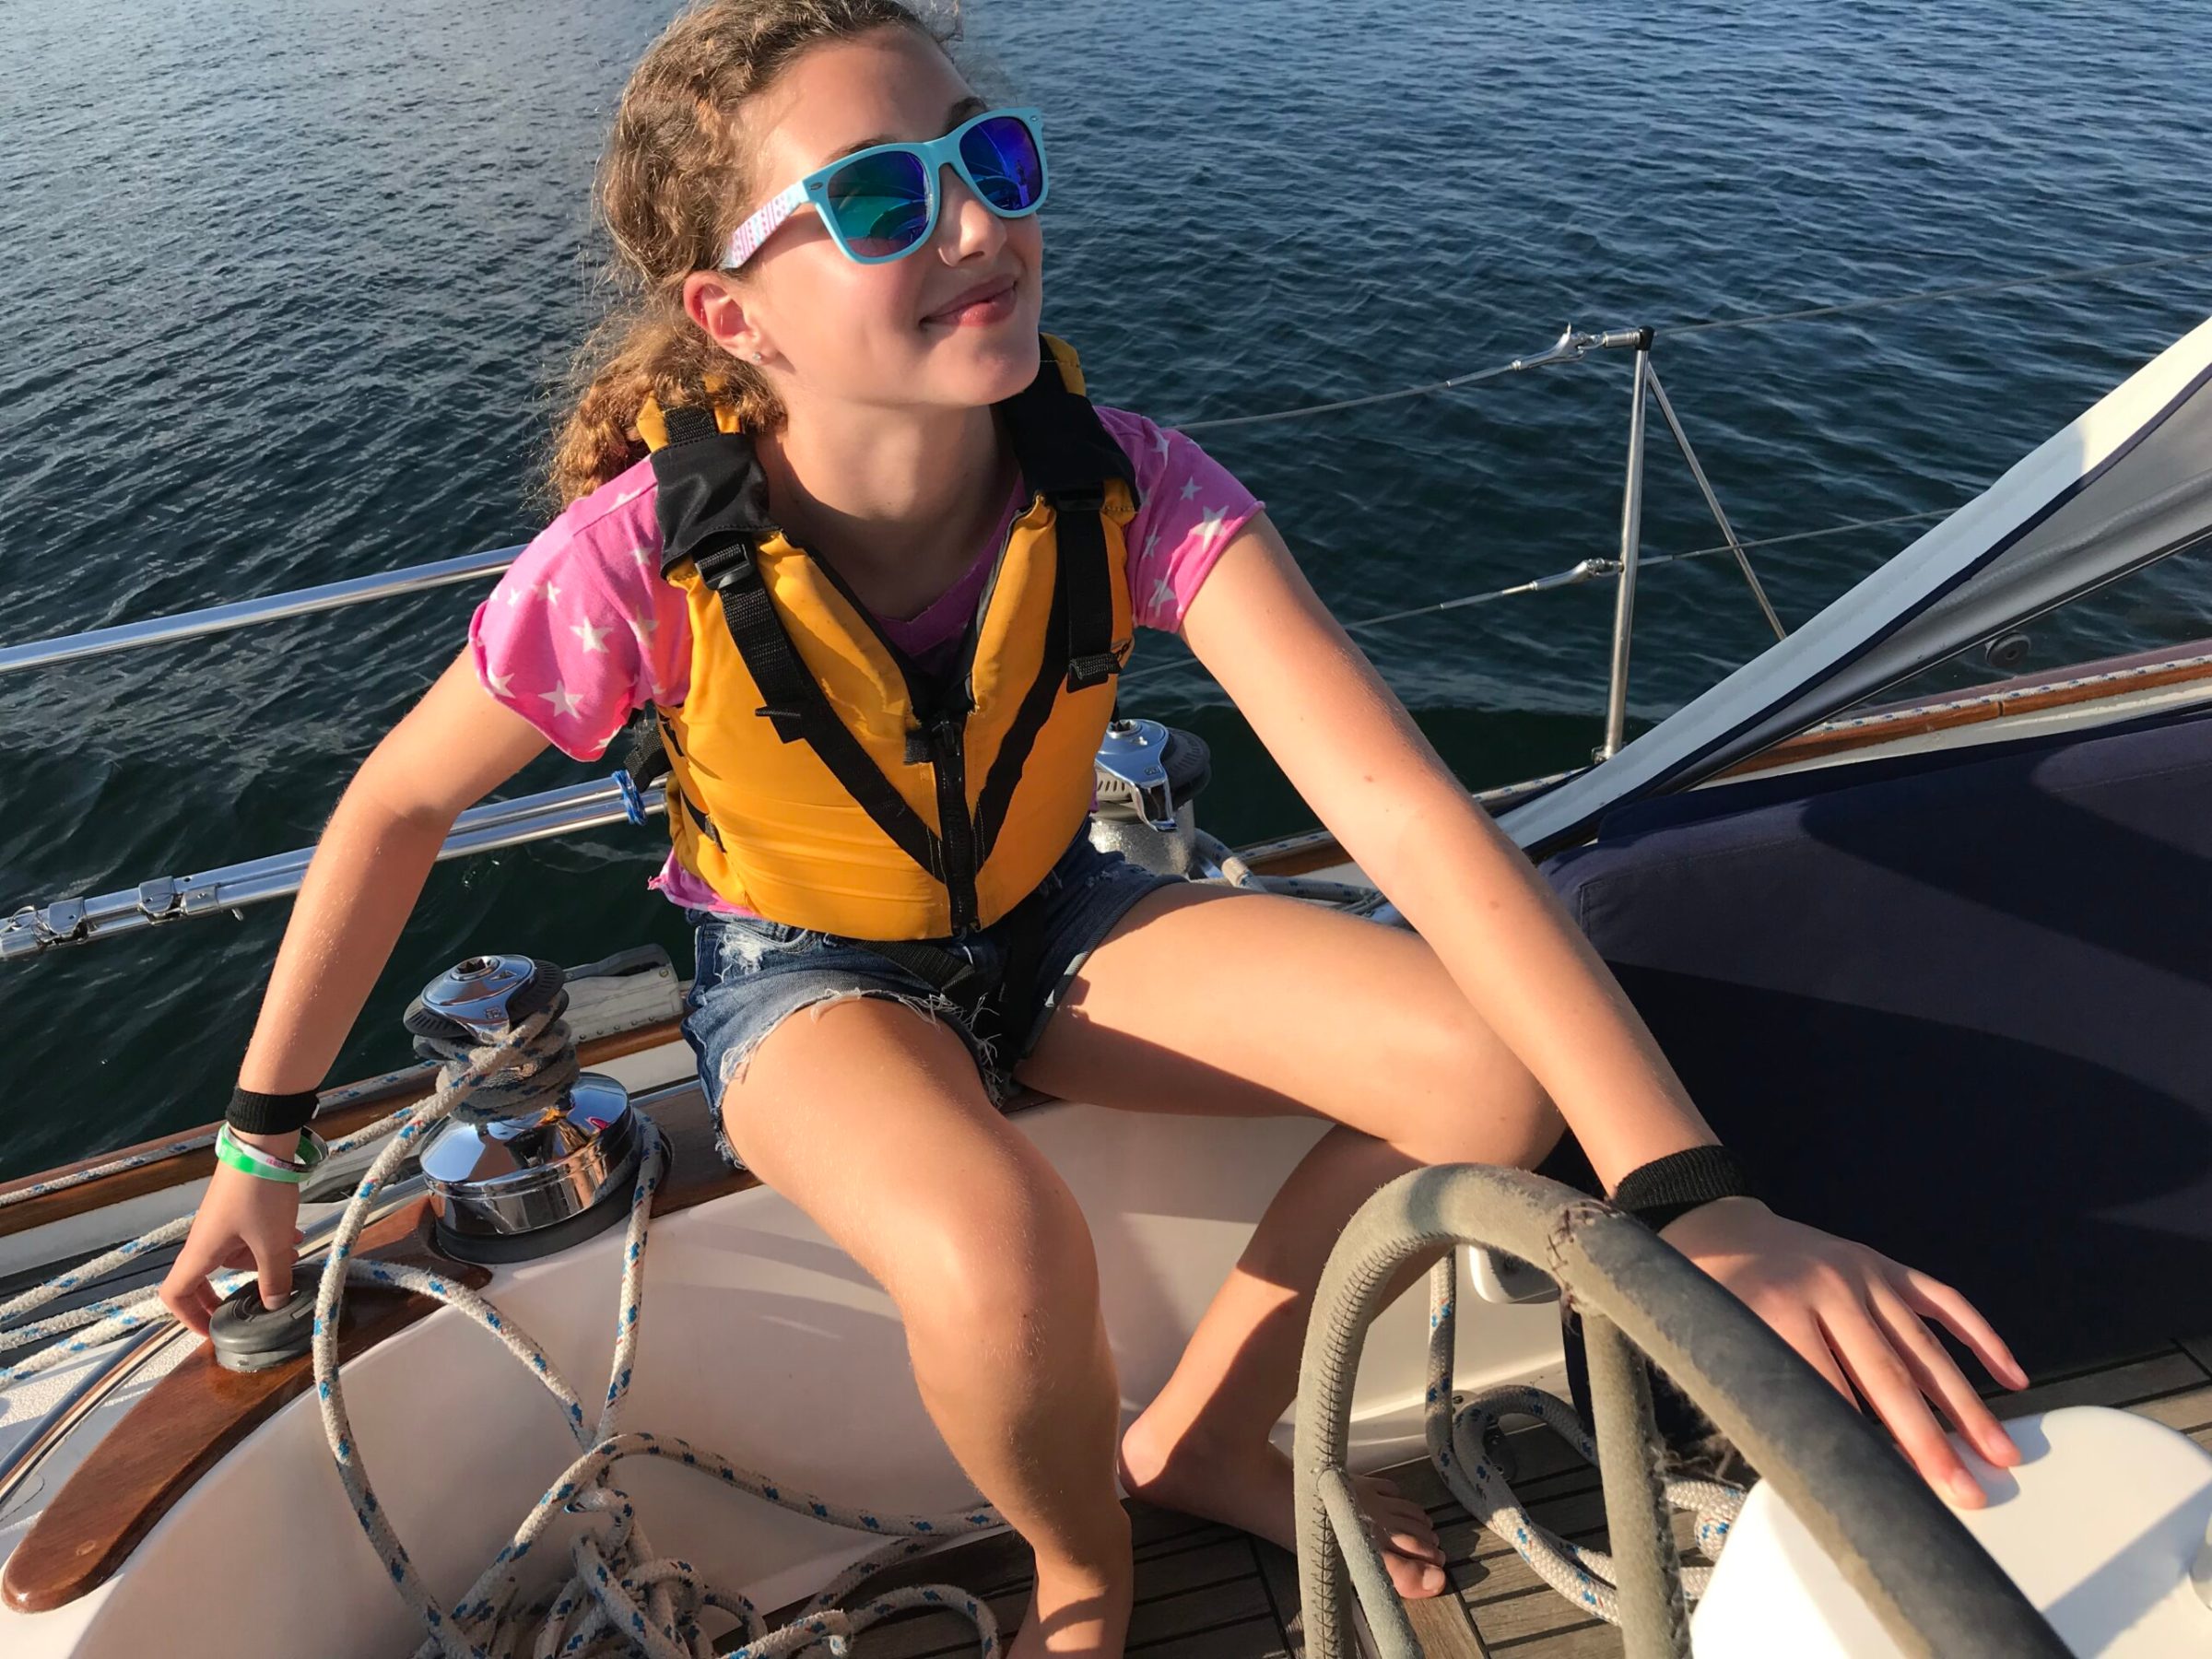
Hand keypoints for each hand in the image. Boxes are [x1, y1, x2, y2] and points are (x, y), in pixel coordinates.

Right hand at [158, 1147, 306, 1336]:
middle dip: (224, 1296)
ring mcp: (220, 1221)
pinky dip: (265, 1243)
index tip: (213, 1331)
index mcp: (201, 1252)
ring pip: (231, 1255)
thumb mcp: (273, 1242)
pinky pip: (245, 1235)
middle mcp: (204, 1239)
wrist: (263, 1143)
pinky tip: (296, 1239)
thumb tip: (273, 1305)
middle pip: (201, 1278)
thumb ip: (274, 1277)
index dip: (189, 1318)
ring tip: (294, 1262)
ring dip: (258, 1264)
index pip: (174, 1295)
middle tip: (248, 1309)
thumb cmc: (260, 1196)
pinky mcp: (237, 1206)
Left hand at [1657, 1197, 2029, 1507]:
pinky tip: (2010, 1376)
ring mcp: (1861, 1273)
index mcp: (1776, 1310)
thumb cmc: (1714, 1295)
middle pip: (1887, 1375)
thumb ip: (1759, 1393)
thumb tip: (1807, 1465)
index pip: (1828, 1391)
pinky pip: (1941, 1300)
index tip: (1897, 1493)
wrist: (1718, 1225)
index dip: (1862, 1445)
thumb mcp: (1716, 1342)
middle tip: (1966, 1489)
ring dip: (1966, 1404)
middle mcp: (1827, 1289)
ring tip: (2000, 1452)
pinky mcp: (1883, 1264)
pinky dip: (1979, 1337)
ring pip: (1923, 1346)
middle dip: (1930, 1439)